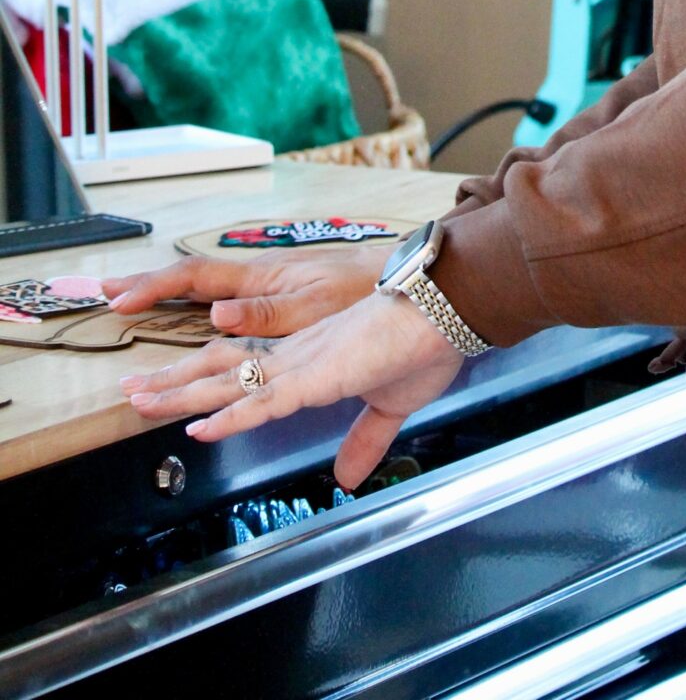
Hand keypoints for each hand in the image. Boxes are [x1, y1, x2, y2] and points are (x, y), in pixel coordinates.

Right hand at [101, 248, 384, 338]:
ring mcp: (272, 293)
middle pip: (192, 282)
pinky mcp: (288, 307)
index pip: (195, 278)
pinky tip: (194, 319)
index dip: (154, 288)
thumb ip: (266, 312)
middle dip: (148, 287)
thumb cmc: (367, 291)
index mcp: (263, 280)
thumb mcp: (316, 305)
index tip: (118, 298)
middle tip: (106, 293)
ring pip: (208, 297)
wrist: (409, 284)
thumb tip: (216, 314)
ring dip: (169, 302)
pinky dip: (200, 309)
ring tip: (134, 311)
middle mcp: (260, 283)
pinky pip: (230, 306)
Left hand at [121, 291, 464, 490]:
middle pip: (223, 369)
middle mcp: (298, 357)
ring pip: (230, 381)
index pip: (248, 370)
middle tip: (132, 391)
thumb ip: (364, 441)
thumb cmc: (426, 346)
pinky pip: (265, 400)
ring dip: (183, 393)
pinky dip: (232, 415)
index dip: (208, 382)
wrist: (449, 311)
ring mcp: (305, 363)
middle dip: (176, 383)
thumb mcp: (390, 407)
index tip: (173, 394)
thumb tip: (347, 478)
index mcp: (313, 360)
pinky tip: (202, 427)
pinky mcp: (320, 375)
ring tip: (140, 400)